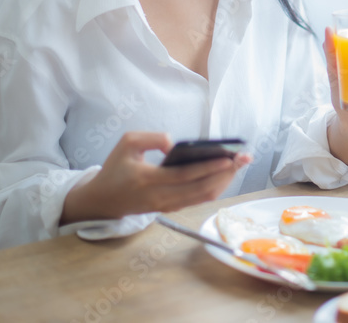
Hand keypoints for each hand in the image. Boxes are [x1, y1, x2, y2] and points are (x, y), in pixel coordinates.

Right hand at [60, 131, 251, 224]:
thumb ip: (152, 138)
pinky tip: (226, 175)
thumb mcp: (127, 143)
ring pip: (203, 197)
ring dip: (224, 181)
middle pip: (201, 188)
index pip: (185, 175)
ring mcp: (167, 206)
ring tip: (240, 164)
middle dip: (226, 173)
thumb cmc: (116, 168)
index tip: (230, 157)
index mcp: (148, 179)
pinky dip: (215, 188)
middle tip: (244, 158)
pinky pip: (198, 200)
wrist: (103, 200)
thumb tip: (176, 143)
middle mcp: (161, 197)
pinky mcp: (171, 209)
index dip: (210, 167)